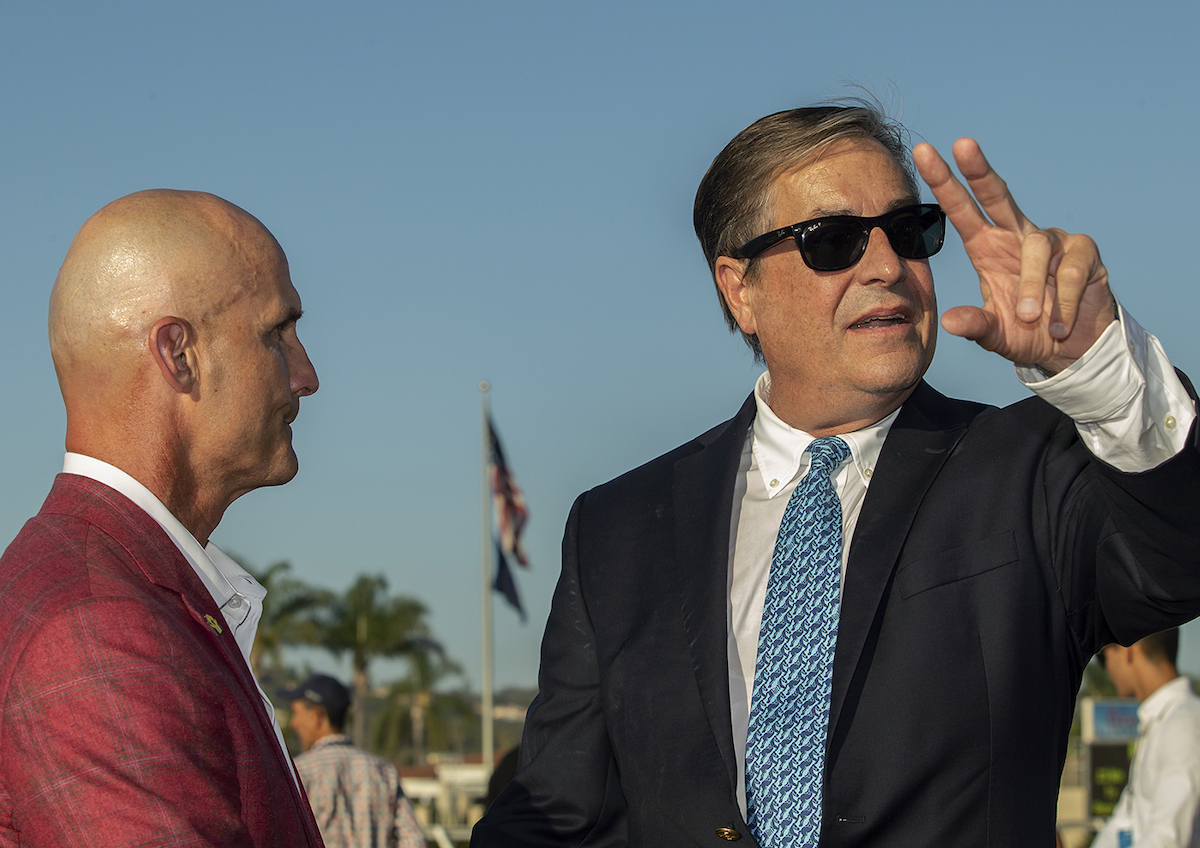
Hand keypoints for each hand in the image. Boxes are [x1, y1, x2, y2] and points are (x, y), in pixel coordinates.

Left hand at [913, 139, 1114, 373]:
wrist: (1075, 347)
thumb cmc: (1028, 333)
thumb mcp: (996, 334)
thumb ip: (976, 326)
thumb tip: (949, 321)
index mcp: (988, 248)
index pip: (962, 210)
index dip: (945, 182)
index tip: (923, 151)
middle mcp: (1017, 236)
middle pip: (997, 195)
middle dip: (979, 170)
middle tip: (962, 144)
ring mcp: (1053, 240)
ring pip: (1035, 249)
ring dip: (1032, 288)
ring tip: (1032, 319)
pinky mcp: (1083, 251)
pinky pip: (1068, 271)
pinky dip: (1062, 303)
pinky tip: (1059, 325)